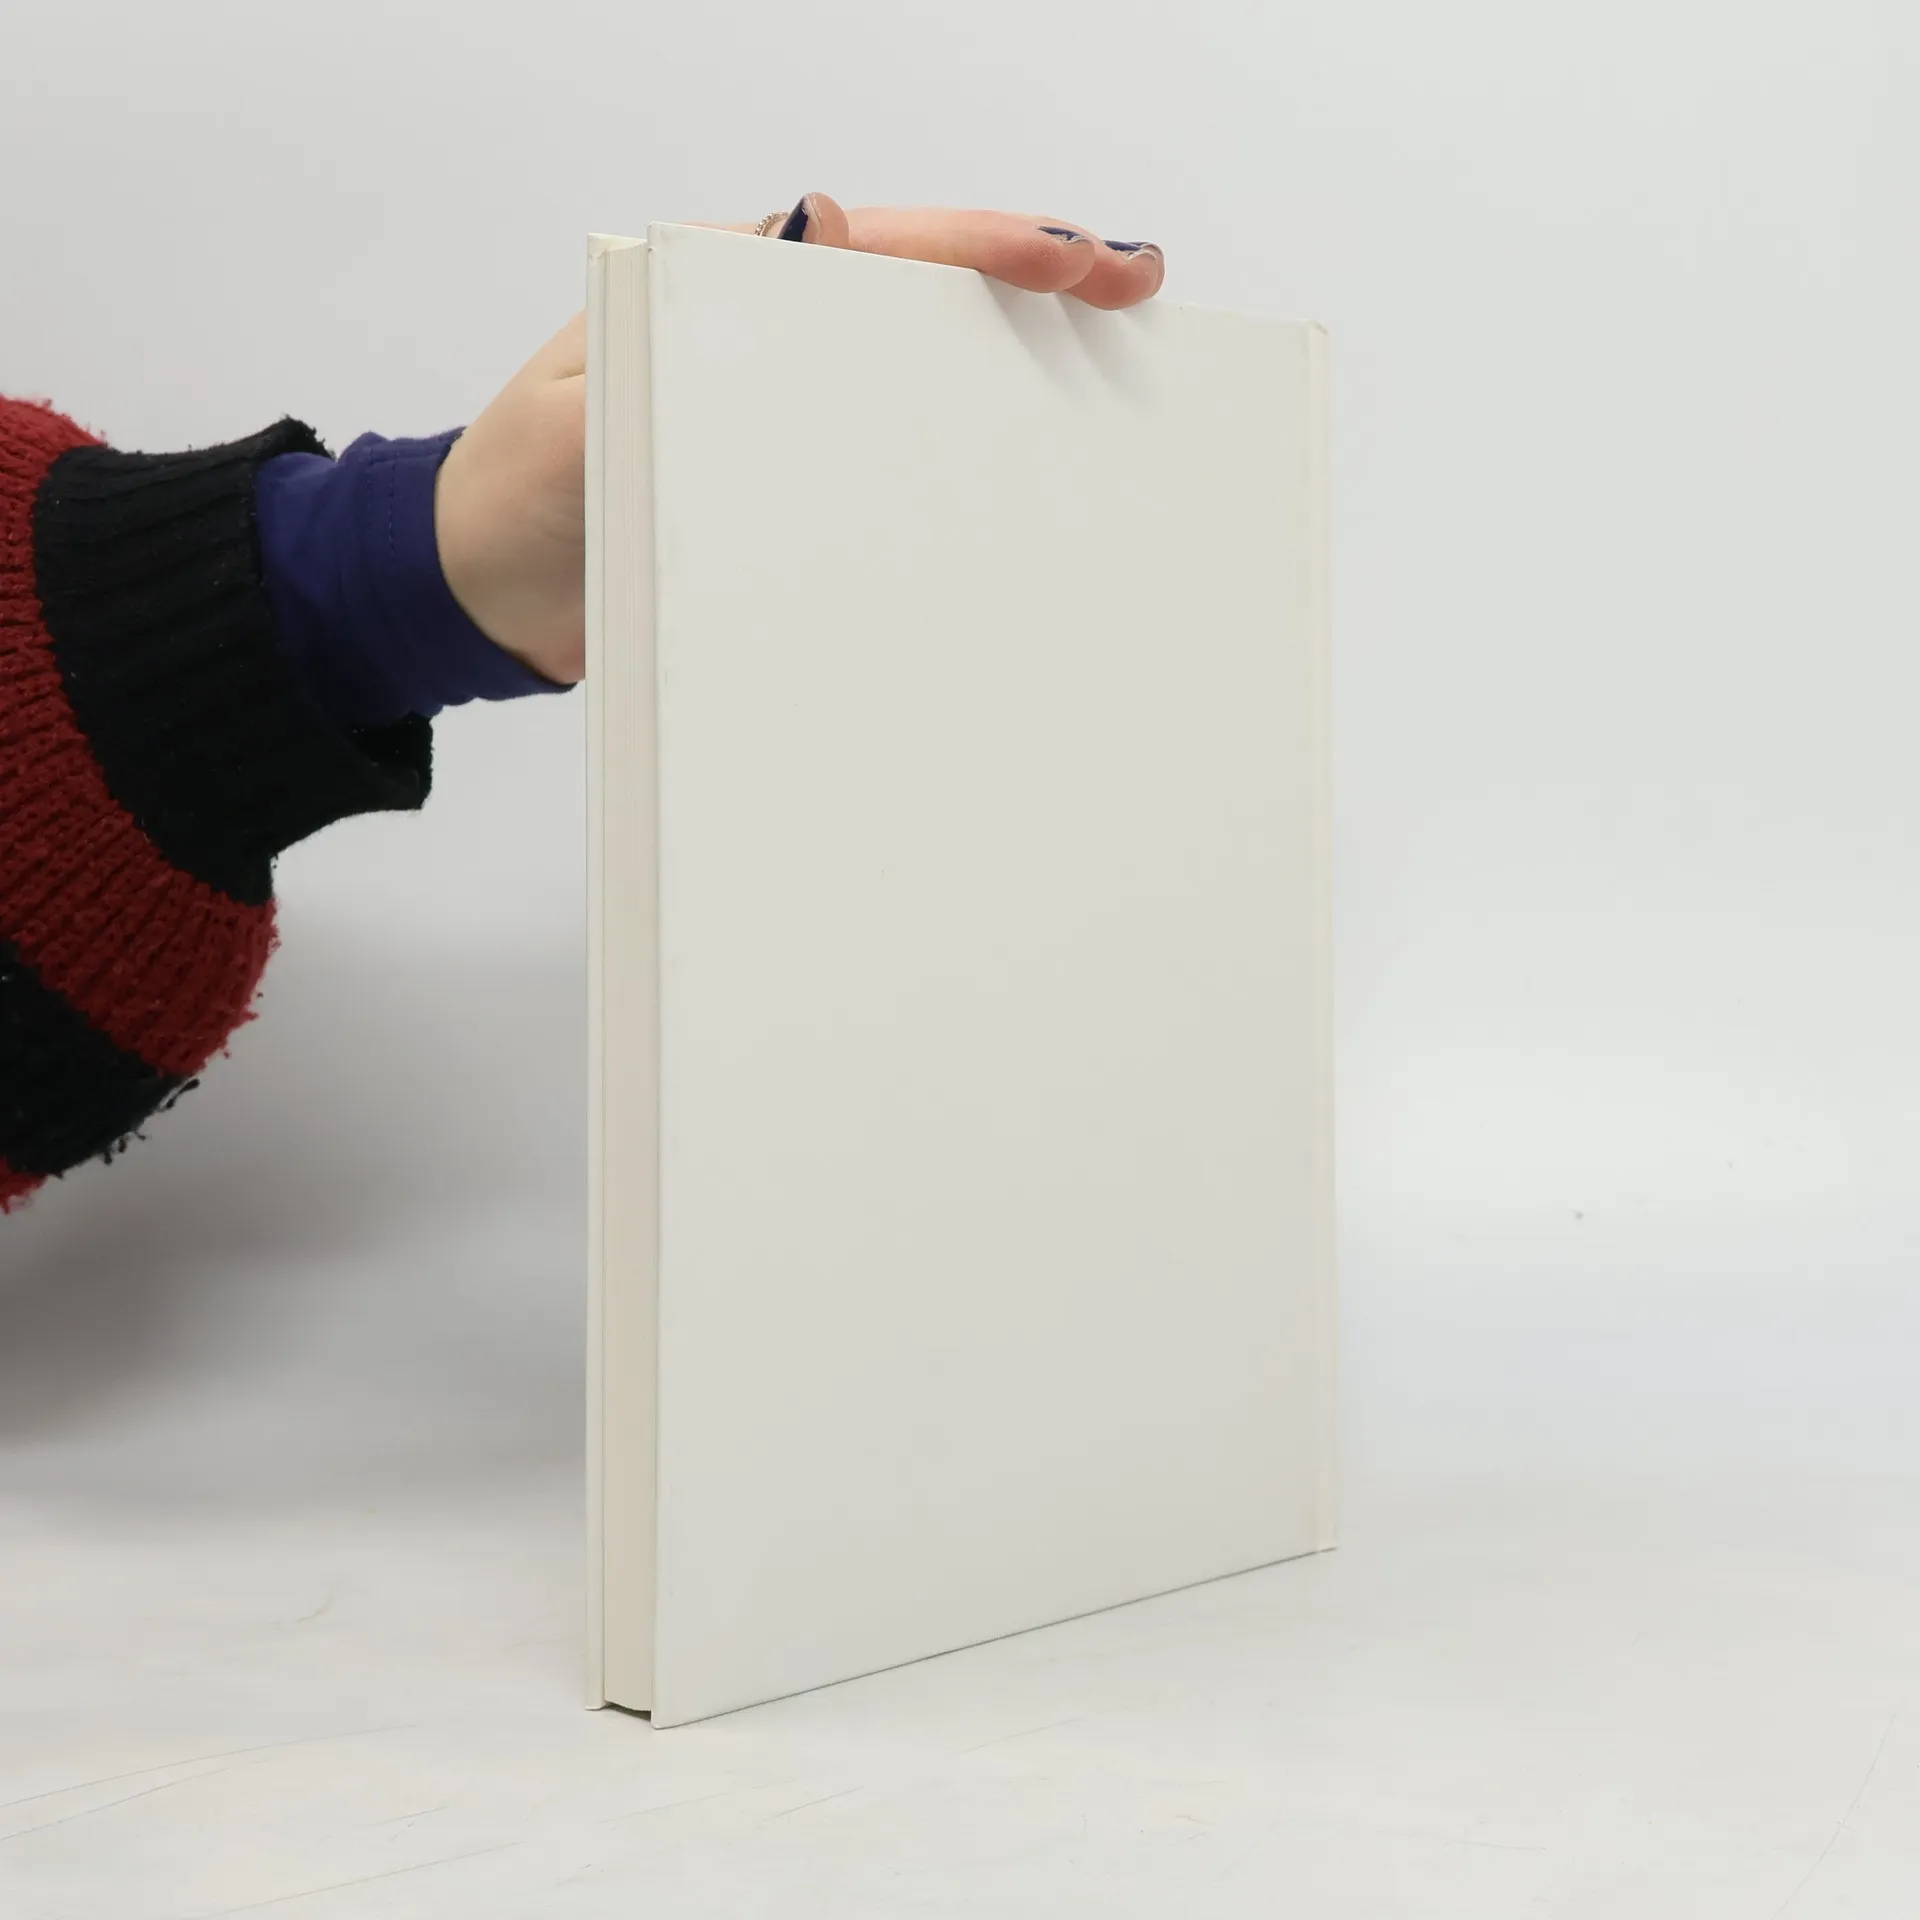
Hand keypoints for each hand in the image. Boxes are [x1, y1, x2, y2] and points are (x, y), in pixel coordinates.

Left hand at [435, 197, 1165, 684]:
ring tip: (1109, 370)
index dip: (984, 245)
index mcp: (720, 289)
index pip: (878, 248)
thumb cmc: (515, 498)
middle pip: (922, 294)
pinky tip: (1022, 474)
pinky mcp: (787, 487)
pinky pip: (889, 459)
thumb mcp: (583, 409)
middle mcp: (765, 339)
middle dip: (1033, 284)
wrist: (479, 594)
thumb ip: (680, 335)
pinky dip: (958, 458)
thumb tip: (812, 227)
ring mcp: (783, 413)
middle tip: (1136, 289)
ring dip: (1011, 368)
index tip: (1076, 260)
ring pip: (919, 371)